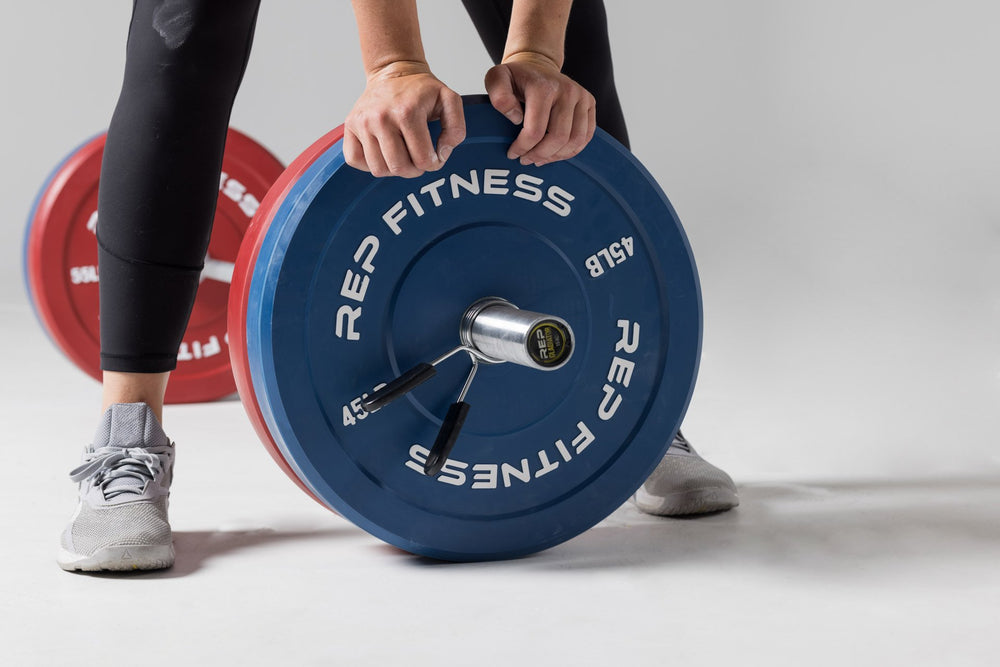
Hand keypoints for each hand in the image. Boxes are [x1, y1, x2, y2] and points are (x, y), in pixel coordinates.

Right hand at [344, 62, 465, 177]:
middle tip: (418, 159)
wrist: (393, 71)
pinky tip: (383, 153)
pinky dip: (369, 163)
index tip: (434, 155)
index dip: (433, 164)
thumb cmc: (421, 89)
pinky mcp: (349, 125)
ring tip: (402, 155)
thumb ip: (456, 129)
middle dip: (414, 170)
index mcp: (407, 113)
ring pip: (378, 169)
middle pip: (399, 168)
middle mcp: (380, 118)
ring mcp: (362, 122)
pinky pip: (354, 160)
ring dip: (393, 169)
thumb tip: (442, 153)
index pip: (422, 160)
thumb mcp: (449, 100)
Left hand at [485, 52, 595, 166]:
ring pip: (575, 141)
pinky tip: (555, 152)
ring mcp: (582, 97)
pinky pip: (586, 136)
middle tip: (526, 159)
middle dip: (540, 155)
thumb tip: (516, 118)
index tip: (513, 153)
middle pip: (558, 138)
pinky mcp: (590, 103)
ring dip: (556, 156)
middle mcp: (567, 90)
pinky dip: (571, 150)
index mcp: (544, 87)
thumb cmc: (516, 77)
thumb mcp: (496, 78)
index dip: (523, 148)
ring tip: (540, 157)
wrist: (537, 65)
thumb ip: (498, 96)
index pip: (536, 131)